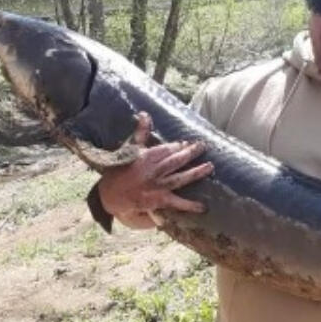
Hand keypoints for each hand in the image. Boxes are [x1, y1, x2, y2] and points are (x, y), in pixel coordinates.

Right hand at [98, 112, 213, 228]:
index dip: (178, 146)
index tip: (187, 143)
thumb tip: (145, 114)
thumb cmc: (121, 171)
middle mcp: (153, 171)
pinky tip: (202, 207)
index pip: (166, 149)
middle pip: (176, 160)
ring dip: (196, 173)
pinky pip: (177, 203)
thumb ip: (141, 133)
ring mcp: (158, 186)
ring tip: (210, 166)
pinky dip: (190, 205)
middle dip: (190, 152)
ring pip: (180, 178)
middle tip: (203, 146)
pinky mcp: (159, 200)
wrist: (111, 195)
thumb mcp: (130, 149)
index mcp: (146, 157)